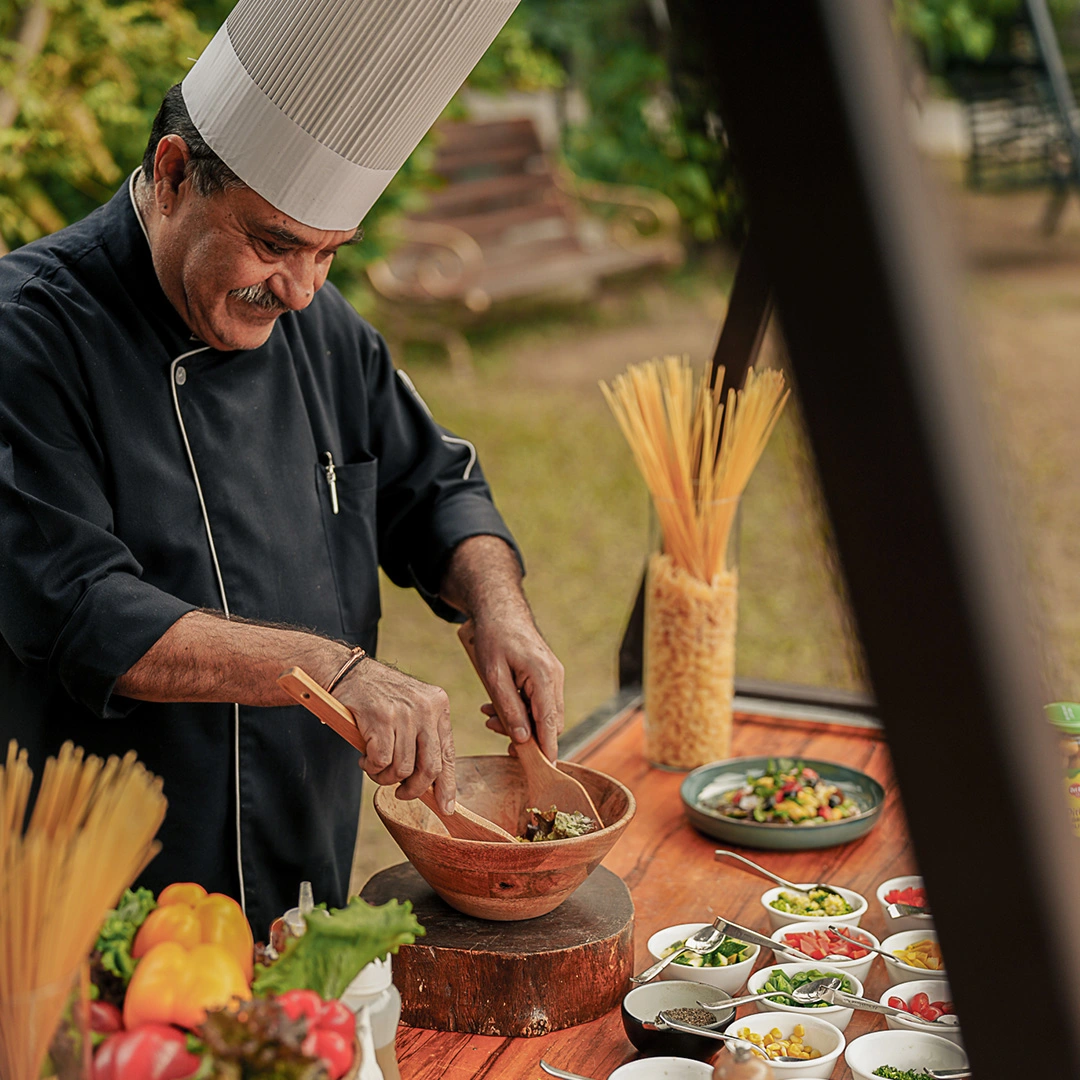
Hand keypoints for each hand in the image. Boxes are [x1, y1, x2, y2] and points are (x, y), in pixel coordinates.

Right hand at [334, 659, 455, 813]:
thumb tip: (434, 785)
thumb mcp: (411, 711)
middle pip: (430, 767)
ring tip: (375, 766)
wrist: (348, 672)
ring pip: (403, 768)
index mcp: (438, 706)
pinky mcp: (381, 718)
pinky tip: (365, 757)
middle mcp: (426, 708)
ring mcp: (404, 713)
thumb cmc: (379, 698)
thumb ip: (423, 741)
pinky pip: (381, 761)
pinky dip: (371, 767)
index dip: (447, 785)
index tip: (446, 808)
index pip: (448, 754)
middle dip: (414, 789)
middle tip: (401, 793)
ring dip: (385, 776)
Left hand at [459, 614, 564, 759]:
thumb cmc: (493, 636)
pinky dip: (520, 708)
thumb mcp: (493, 674)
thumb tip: (522, 739)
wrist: (499, 608)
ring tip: (488, 716)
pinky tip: (496, 705)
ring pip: (542, 713)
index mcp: (544, 677)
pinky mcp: (546, 674)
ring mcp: (553, 676)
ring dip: (519, 721)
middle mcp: (555, 678)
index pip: (551, 724)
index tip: (544, 772)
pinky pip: (537, 701)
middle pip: (549, 722)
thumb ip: (508, 706)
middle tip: (493, 729)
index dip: (548, 750)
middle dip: (525, 734)